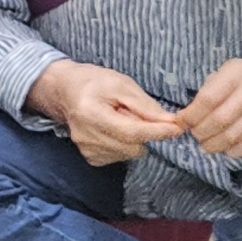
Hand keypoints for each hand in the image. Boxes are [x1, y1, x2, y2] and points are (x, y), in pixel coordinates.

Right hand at [29, 58, 188, 166]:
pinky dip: (124, 145)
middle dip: (144, 132)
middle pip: (133, 146)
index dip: (157, 131)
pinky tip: (114, 130)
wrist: (64, 91)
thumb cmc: (93, 82)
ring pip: (129, 153)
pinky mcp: (90, 158)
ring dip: (133, 139)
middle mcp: (87, 137)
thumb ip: (145, 105)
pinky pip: (120, 157)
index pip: (132, 131)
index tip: (177, 128)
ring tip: (121, 120)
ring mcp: (87, 150)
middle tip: (134, 113)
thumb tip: (169, 122)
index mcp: (92, 114)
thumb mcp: (120, 83)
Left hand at [174, 51, 241, 160]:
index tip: (181, 122)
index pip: (208, 99)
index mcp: (237, 74)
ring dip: (212, 145)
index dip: (190, 115)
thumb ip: (209, 89)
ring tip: (206, 143)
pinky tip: (225, 148)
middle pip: (218, 120)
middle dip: (200, 132)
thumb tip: (186, 115)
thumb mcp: (229, 70)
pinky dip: (232, 151)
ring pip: (231, 137)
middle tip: (195, 133)